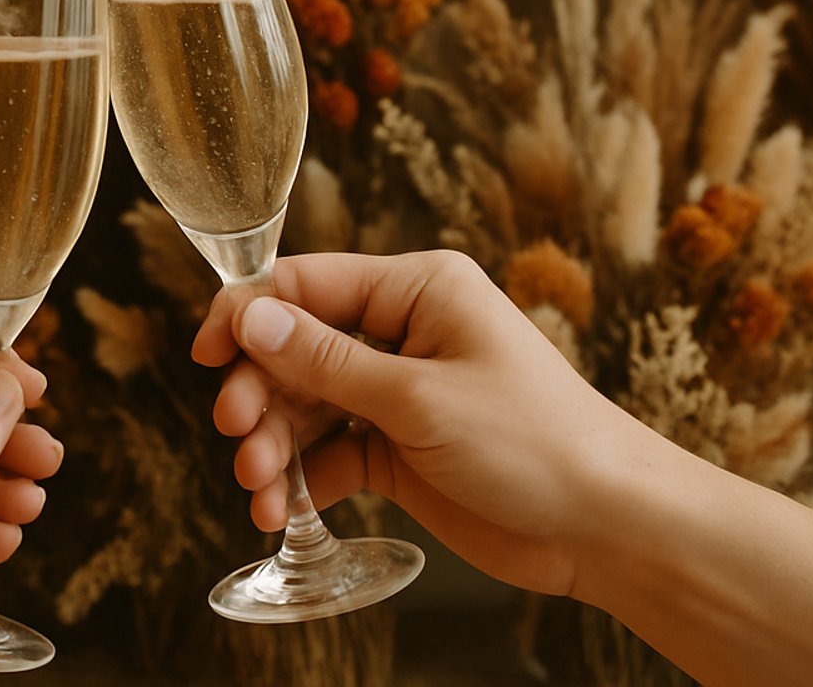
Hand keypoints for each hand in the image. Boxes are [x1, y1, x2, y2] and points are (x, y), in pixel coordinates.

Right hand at [193, 249, 658, 596]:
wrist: (607, 527)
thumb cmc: (535, 442)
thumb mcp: (418, 398)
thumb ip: (325, 360)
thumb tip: (249, 316)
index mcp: (418, 290)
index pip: (307, 284)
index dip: (248, 315)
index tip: (205, 355)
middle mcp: (404, 332)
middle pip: (296, 348)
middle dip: (260, 393)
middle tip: (239, 436)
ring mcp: (400, 392)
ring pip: (306, 405)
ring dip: (274, 444)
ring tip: (259, 487)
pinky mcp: (400, 449)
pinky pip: (330, 452)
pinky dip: (301, 477)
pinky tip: (280, 506)